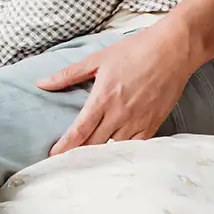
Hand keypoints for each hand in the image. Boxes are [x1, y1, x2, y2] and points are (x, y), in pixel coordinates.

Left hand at [38, 17, 200, 153]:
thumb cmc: (134, 51)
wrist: (172, 50)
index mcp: (103, 98)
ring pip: (114, 148)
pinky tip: (114, 156)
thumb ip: (68, 75)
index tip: (52, 156)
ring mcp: (138, 121)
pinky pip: (135, 147)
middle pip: (94, 144)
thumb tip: (41, 83)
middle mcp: (119, 114)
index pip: (79, 130)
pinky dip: (123, 153)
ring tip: (86, 163)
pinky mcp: (153, 124)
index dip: (64, 147)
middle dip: (78, 154)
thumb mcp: (97, 59)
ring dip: (99, 156)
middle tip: (64, 162)